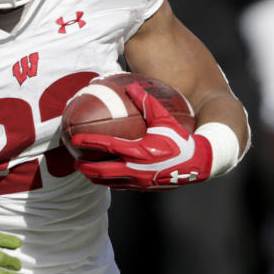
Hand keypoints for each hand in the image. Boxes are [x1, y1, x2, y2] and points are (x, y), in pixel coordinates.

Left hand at [71, 83, 212, 189]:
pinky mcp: (144, 188)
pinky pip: (122, 186)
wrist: (199, 164)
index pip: (107, 147)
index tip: (75, 140)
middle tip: (75, 162)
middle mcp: (136, 169)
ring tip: (86, 172)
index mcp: (139, 152)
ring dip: (96, 178)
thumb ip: (147, 103)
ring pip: (110, 183)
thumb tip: (132, 86)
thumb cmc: (182, 140)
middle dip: (86, 168)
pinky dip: (111, 182)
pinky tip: (107, 177)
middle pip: (102, 172)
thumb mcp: (165, 119)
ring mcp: (139, 181)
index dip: (89, 143)